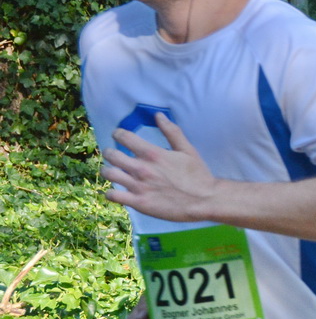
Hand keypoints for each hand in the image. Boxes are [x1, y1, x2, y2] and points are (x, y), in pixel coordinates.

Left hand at [103, 115, 220, 220]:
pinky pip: (113, 195)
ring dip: (109, 171)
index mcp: (153, 154)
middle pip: (111, 154)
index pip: (124, 137)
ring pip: (109, 173)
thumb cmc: (198, 174)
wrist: (205, 201)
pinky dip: (112, 192)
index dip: (118, 134)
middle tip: (116, 156)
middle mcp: (142, 168)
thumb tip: (158, 115)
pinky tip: (119, 191)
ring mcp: (139, 186)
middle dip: (111, 152)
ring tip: (115, 172)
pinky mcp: (139, 203)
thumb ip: (172, 132)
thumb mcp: (188, 150)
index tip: (120, 136)